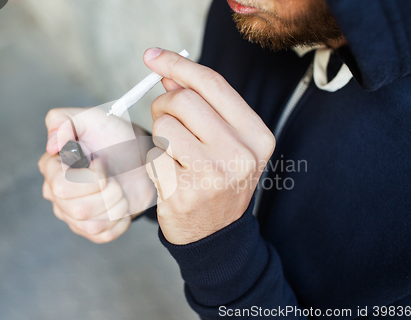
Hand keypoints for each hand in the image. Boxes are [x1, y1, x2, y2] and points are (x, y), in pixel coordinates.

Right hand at [38, 106, 155, 242]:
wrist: (140, 157)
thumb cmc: (115, 136)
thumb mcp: (91, 118)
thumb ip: (64, 120)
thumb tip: (52, 144)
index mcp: (52, 168)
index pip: (60, 187)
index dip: (89, 178)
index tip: (102, 162)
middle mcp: (56, 194)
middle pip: (76, 209)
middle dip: (107, 192)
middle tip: (115, 177)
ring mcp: (72, 214)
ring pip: (90, 224)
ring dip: (115, 205)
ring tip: (120, 188)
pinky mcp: (92, 229)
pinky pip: (103, 235)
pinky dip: (120, 220)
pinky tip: (121, 204)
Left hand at [143, 48, 274, 244]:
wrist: (215, 235)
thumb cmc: (218, 180)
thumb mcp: (225, 142)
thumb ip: (202, 105)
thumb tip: (170, 73)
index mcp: (257, 136)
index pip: (213, 84)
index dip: (179, 65)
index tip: (153, 56)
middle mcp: (241, 154)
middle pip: (184, 100)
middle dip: (164, 104)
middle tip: (165, 119)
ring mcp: (213, 175)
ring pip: (164, 124)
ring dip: (159, 134)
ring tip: (173, 153)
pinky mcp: (185, 191)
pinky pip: (154, 153)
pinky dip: (155, 159)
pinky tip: (170, 175)